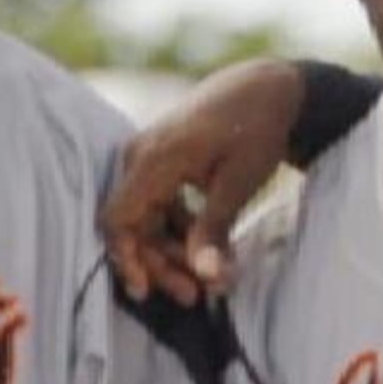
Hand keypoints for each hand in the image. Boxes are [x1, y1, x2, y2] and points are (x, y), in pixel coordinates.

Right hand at [104, 61, 307, 303]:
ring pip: (147, 219)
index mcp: (154, 159)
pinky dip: (180, 231)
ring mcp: (148, 158)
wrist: (264, 88)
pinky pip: (158, 206)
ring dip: (173, 252)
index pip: (117, 219)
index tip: (147, 293)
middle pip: (133, 225)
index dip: (127, 259)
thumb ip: (215, 229)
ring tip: (212, 279)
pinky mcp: (160, 163)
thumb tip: (206, 277)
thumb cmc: (255, 130)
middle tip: (198, 295)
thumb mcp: (239, 183)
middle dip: (161, 264)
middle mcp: (140, 157)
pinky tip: (210, 250)